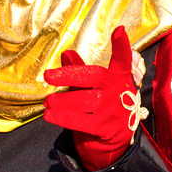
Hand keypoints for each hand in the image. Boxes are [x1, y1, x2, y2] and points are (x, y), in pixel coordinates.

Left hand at [43, 26, 142, 170]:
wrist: (115, 141)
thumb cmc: (104, 107)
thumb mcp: (97, 88)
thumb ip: (82, 71)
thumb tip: (66, 54)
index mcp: (118, 78)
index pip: (122, 60)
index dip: (121, 45)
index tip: (119, 30)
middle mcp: (118, 91)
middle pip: (95, 77)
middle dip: (70, 75)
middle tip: (48, 76)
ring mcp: (113, 110)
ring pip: (84, 101)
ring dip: (62, 101)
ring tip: (48, 101)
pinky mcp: (105, 128)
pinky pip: (81, 121)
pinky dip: (63, 118)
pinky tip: (49, 115)